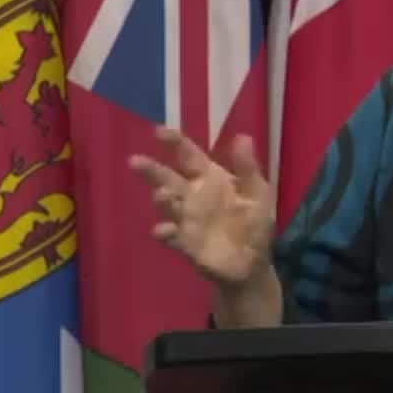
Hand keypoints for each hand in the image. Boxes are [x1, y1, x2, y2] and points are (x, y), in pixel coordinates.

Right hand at [129, 127, 274, 289]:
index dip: (175, 142)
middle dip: (152, 169)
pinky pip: (172, 235)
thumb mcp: (257, 192)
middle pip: (167, 178)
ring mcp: (186, 219)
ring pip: (167, 205)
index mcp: (210, 178)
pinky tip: (163, 230)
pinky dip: (166, 232)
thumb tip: (243, 136)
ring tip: (162, 194)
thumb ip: (247, 167)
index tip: (158, 131)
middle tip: (135, 161)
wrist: (253, 261)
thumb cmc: (253, 222)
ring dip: (162, 199)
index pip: (189, 155)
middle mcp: (193, 196)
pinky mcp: (186, 242)